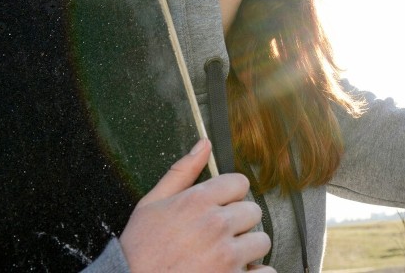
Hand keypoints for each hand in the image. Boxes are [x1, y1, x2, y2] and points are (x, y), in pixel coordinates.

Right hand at [119, 139, 275, 271]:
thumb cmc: (139, 250)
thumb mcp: (151, 204)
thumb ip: (181, 172)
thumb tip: (204, 145)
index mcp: (198, 201)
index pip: (240, 183)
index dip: (230, 196)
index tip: (219, 208)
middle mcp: (216, 225)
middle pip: (253, 211)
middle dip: (238, 223)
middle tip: (218, 235)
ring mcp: (226, 255)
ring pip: (261, 241)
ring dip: (246, 249)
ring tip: (225, 256)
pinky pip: (265, 272)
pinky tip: (238, 272)